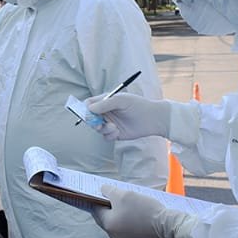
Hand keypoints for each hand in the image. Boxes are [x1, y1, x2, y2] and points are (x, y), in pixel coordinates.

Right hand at [85, 93, 199, 146]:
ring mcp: (109, 122)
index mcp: (106, 101)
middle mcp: (106, 112)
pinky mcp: (114, 133)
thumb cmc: (138, 105)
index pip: (89, 104)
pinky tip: (118, 131)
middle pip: (90, 118)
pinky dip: (110, 135)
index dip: (85, 109)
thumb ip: (104, 103)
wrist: (153, 119)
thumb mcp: (121, 100)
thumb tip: (89, 108)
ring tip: (114, 127)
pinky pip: (105, 136)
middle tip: (98, 125)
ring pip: (97, 128)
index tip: (87, 114)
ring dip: (103, 129)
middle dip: (92, 122)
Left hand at [93, 185, 199, 237]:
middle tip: (108, 193)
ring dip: (116, 211)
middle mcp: (113, 235)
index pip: (96, 210)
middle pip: (105, 217)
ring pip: (115, 221)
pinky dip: (125, 217)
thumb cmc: (143, 210)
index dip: (95, 199)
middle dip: (106, 205)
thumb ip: (109, 191)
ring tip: (122, 199)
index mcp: (108, 225)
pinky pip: (125, 226)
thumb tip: (103, 190)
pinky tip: (131, 208)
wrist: (166, 224)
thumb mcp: (124, 195)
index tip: (95, 191)